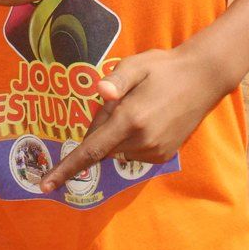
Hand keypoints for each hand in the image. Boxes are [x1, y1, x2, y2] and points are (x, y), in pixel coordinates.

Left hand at [40, 46, 225, 192]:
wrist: (203, 78)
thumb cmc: (165, 67)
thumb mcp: (136, 65)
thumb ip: (115, 79)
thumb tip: (100, 92)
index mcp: (130, 119)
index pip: (90, 151)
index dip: (66, 169)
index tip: (45, 185)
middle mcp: (142, 141)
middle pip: (102, 146)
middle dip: (100, 128)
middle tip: (117, 100)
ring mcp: (154, 151)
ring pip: (117, 150)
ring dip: (115, 134)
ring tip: (137, 105)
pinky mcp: (163, 155)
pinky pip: (133, 152)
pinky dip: (130, 139)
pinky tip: (146, 116)